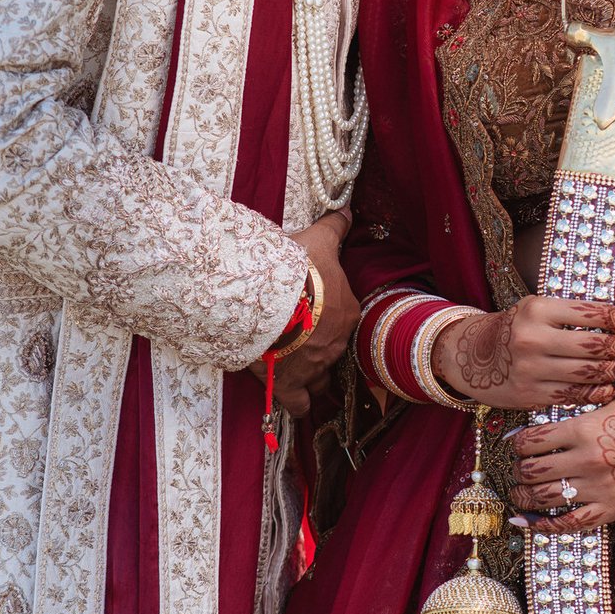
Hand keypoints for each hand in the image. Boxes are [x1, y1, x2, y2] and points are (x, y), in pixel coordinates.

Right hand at [273, 212, 356, 418]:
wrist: (265, 298)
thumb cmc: (295, 267)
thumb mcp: (318, 241)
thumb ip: (335, 228)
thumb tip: (349, 209)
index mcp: (346, 312)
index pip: (341, 320)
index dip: (326, 319)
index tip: (310, 315)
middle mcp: (335, 343)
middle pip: (331, 351)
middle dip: (319, 351)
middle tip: (300, 345)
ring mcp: (314, 367)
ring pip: (320, 380)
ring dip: (313, 380)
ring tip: (299, 376)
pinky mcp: (290, 384)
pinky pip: (298, 403)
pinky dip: (297, 404)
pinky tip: (294, 403)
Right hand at [434, 295, 614, 409]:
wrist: (472, 356)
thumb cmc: (520, 328)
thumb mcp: (546, 309)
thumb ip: (591, 310)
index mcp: (538, 309)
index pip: (597, 313)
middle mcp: (532, 338)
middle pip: (596, 346)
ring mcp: (529, 369)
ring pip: (589, 373)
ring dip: (614, 372)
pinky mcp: (529, 394)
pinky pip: (576, 396)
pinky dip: (600, 393)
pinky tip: (609, 387)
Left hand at [508, 394, 614, 530]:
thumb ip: (583, 407)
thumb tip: (551, 416)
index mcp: (584, 429)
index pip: (532, 440)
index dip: (517, 442)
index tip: (516, 444)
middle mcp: (586, 460)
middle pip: (531, 470)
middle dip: (518, 470)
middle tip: (519, 468)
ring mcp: (598, 488)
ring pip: (543, 498)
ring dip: (523, 496)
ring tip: (520, 492)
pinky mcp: (611, 509)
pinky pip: (568, 524)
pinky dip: (542, 526)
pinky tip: (525, 522)